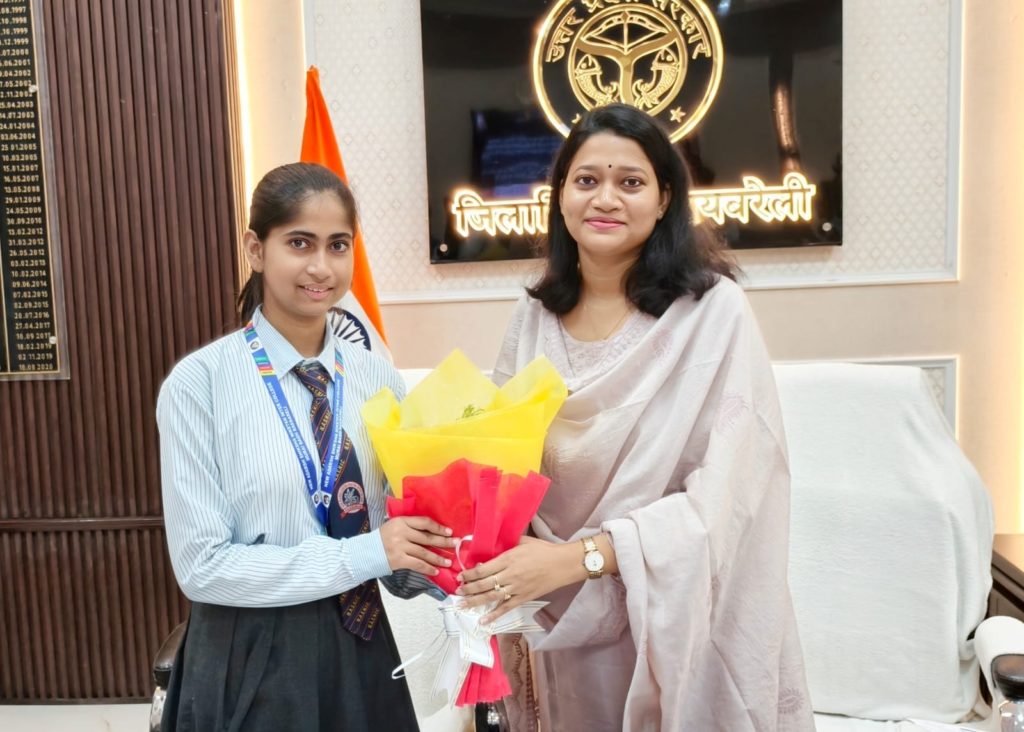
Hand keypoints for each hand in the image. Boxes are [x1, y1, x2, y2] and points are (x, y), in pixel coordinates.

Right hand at [379, 516, 455, 575]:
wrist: (366, 552)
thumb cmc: (383, 538)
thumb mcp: (395, 526)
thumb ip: (410, 527)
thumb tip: (433, 532)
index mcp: (401, 521)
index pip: (424, 522)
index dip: (438, 527)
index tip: (449, 531)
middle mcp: (401, 533)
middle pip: (427, 538)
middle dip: (443, 542)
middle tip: (456, 544)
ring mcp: (400, 547)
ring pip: (424, 553)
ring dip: (438, 558)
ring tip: (449, 562)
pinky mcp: (399, 560)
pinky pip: (417, 564)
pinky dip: (428, 568)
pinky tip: (436, 571)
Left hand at [455, 537, 585, 622]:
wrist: (563, 564)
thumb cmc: (544, 550)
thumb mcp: (523, 541)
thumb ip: (506, 544)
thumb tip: (491, 545)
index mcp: (508, 559)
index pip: (483, 569)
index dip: (469, 574)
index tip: (460, 576)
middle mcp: (510, 575)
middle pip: (483, 584)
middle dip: (468, 589)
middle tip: (456, 592)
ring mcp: (516, 588)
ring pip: (491, 597)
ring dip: (474, 602)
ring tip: (461, 605)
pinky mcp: (524, 598)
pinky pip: (506, 608)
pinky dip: (494, 615)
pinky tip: (483, 621)